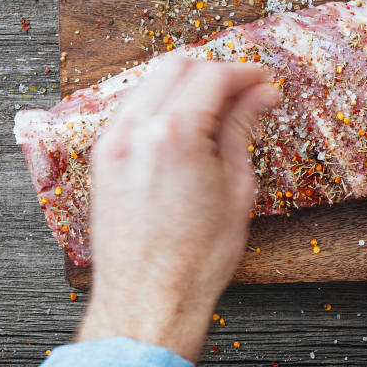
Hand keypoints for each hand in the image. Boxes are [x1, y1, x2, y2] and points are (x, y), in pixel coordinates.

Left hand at [75, 57, 277, 361]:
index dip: (245, 74)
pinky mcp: (102, 159)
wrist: (149, 300)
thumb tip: (258, 97)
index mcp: (173, 134)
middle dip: (215, 71)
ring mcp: (112, 143)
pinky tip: (186, 125)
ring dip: (186, 84)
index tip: (263, 83)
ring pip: (150, 82)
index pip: (212, 76)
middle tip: (246, 92)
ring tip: (219, 108)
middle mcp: (134, 130)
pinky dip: (162, 104)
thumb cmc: (193, 260)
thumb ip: (241, 129)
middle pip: (177, 66)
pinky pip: (133, 109)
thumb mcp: (236, 188)